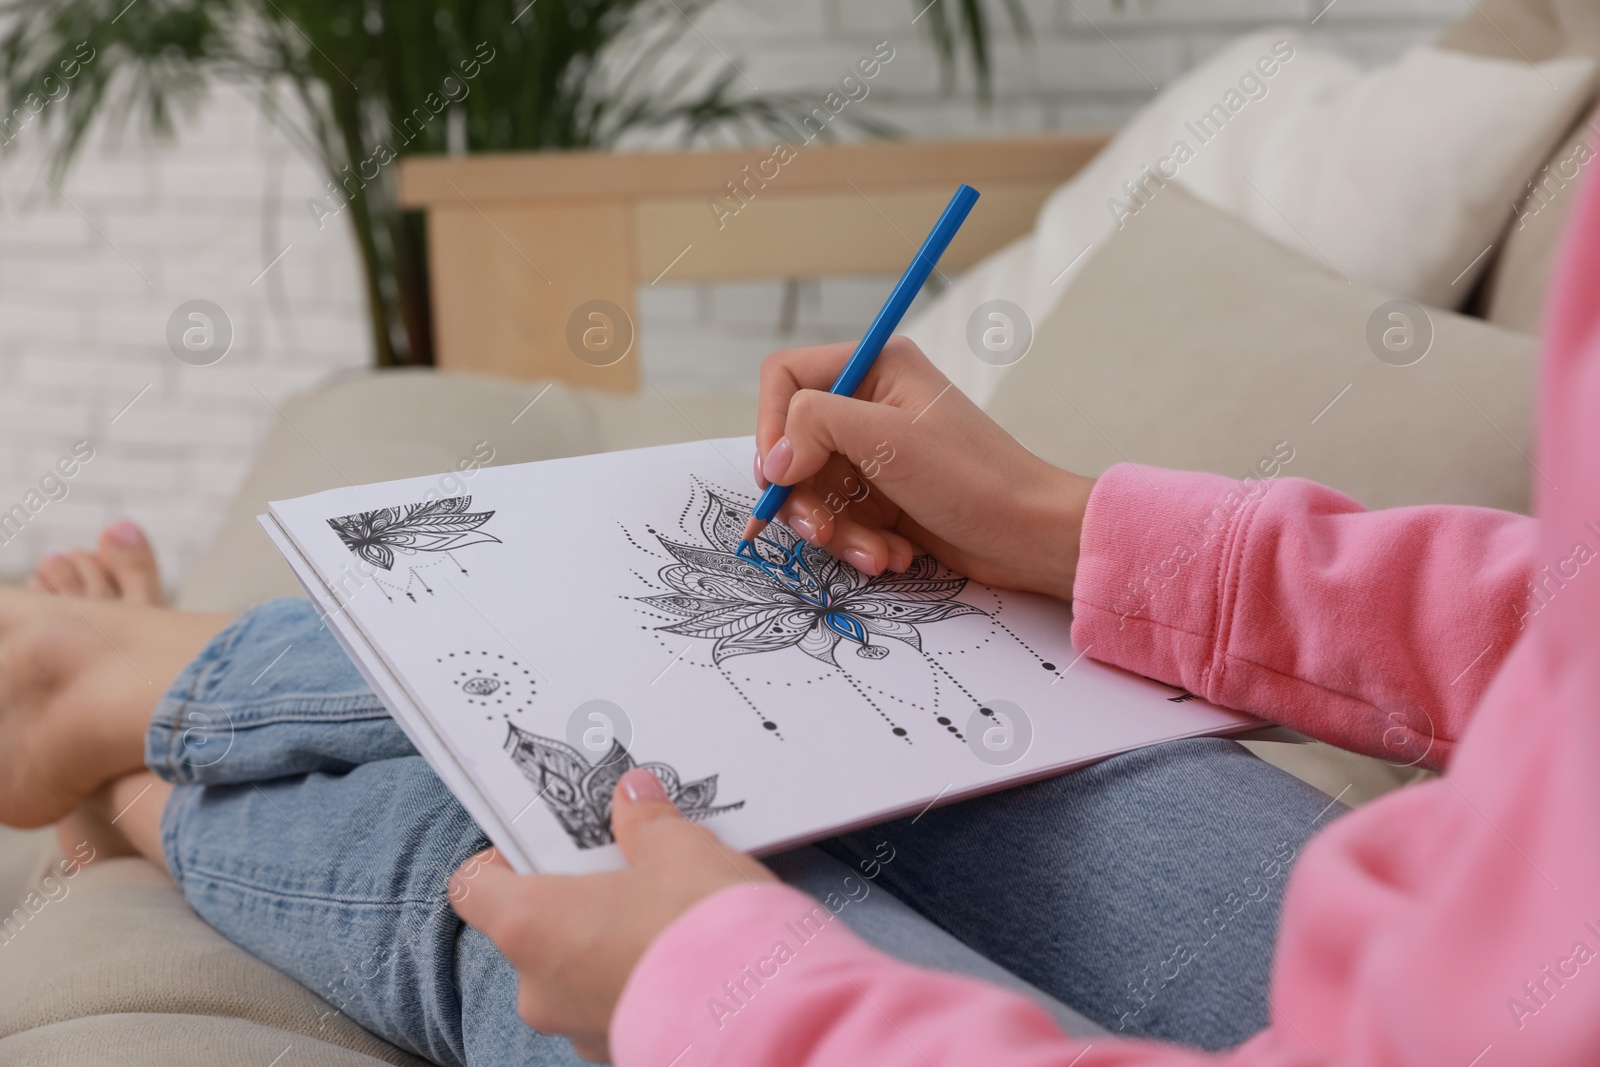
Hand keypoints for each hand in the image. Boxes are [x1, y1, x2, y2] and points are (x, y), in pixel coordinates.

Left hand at [451, 768, 773, 1062]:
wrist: (763, 1011)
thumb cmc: (702, 927)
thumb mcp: (678, 849)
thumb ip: (645, 823)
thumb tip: (634, 799)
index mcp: (532, 926)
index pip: (475, 889)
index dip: (503, 859)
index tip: (541, 841)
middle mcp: (539, 988)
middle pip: (531, 929)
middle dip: (574, 896)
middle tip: (622, 866)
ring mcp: (577, 1028)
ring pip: (573, 970)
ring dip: (605, 940)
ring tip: (663, 912)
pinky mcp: (619, 1050)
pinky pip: (611, 1002)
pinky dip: (634, 977)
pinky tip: (680, 955)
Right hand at [755, 338, 1094, 599]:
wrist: (1030, 537)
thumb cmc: (973, 478)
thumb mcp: (889, 440)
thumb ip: (817, 426)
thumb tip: (774, 458)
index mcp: (874, 367)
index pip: (785, 378)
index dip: (771, 426)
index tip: (778, 475)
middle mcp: (869, 405)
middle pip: (792, 445)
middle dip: (805, 497)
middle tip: (821, 531)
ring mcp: (874, 454)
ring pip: (812, 491)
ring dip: (836, 531)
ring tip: (875, 554)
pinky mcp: (883, 497)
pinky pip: (839, 520)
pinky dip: (858, 543)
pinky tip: (894, 556)